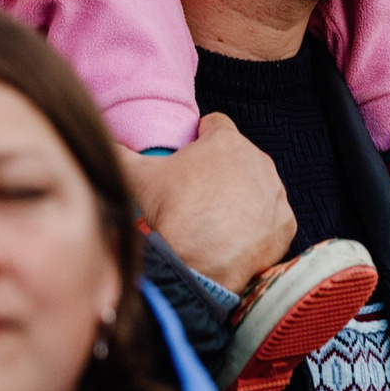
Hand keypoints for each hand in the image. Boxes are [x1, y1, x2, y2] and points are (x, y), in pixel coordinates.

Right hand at [120, 113, 294, 292]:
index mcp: (227, 141)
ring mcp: (275, 193)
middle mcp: (258, 161)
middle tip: (198, 193)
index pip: (215, 124)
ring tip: (216, 218)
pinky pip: (271, 217)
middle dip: (221, 169)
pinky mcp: (286, 223)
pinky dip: (257, 225)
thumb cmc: (175, 214)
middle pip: (237, 156)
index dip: (200, 137)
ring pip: (257, 185)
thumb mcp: (139, 177)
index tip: (189, 155)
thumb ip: (120, 152)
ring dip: (241, 195)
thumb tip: (104, 142)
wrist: (201, 267)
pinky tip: (236, 236)